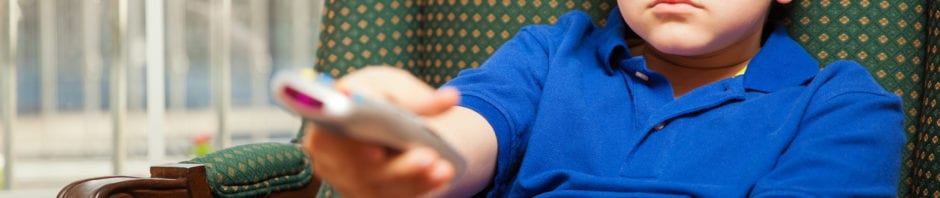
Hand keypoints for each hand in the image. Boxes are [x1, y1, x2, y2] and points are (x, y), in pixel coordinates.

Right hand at [302, 66, 460, 197]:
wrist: (383, 121)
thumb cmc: (379, 98)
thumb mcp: (393, 86)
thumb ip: (416, 96)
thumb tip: (450, 98)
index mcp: (325, 122)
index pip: (330, 136)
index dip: (349, 145)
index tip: (375, 149)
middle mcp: (331, 157)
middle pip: (360, 168)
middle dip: (397, 167)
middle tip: (427, 157)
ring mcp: (348, 179)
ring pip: (379, 185)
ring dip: (413, 178)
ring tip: (441, 168)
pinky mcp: (368, 193)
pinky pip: (393, 196)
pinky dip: (419, 187)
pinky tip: (440, 177)